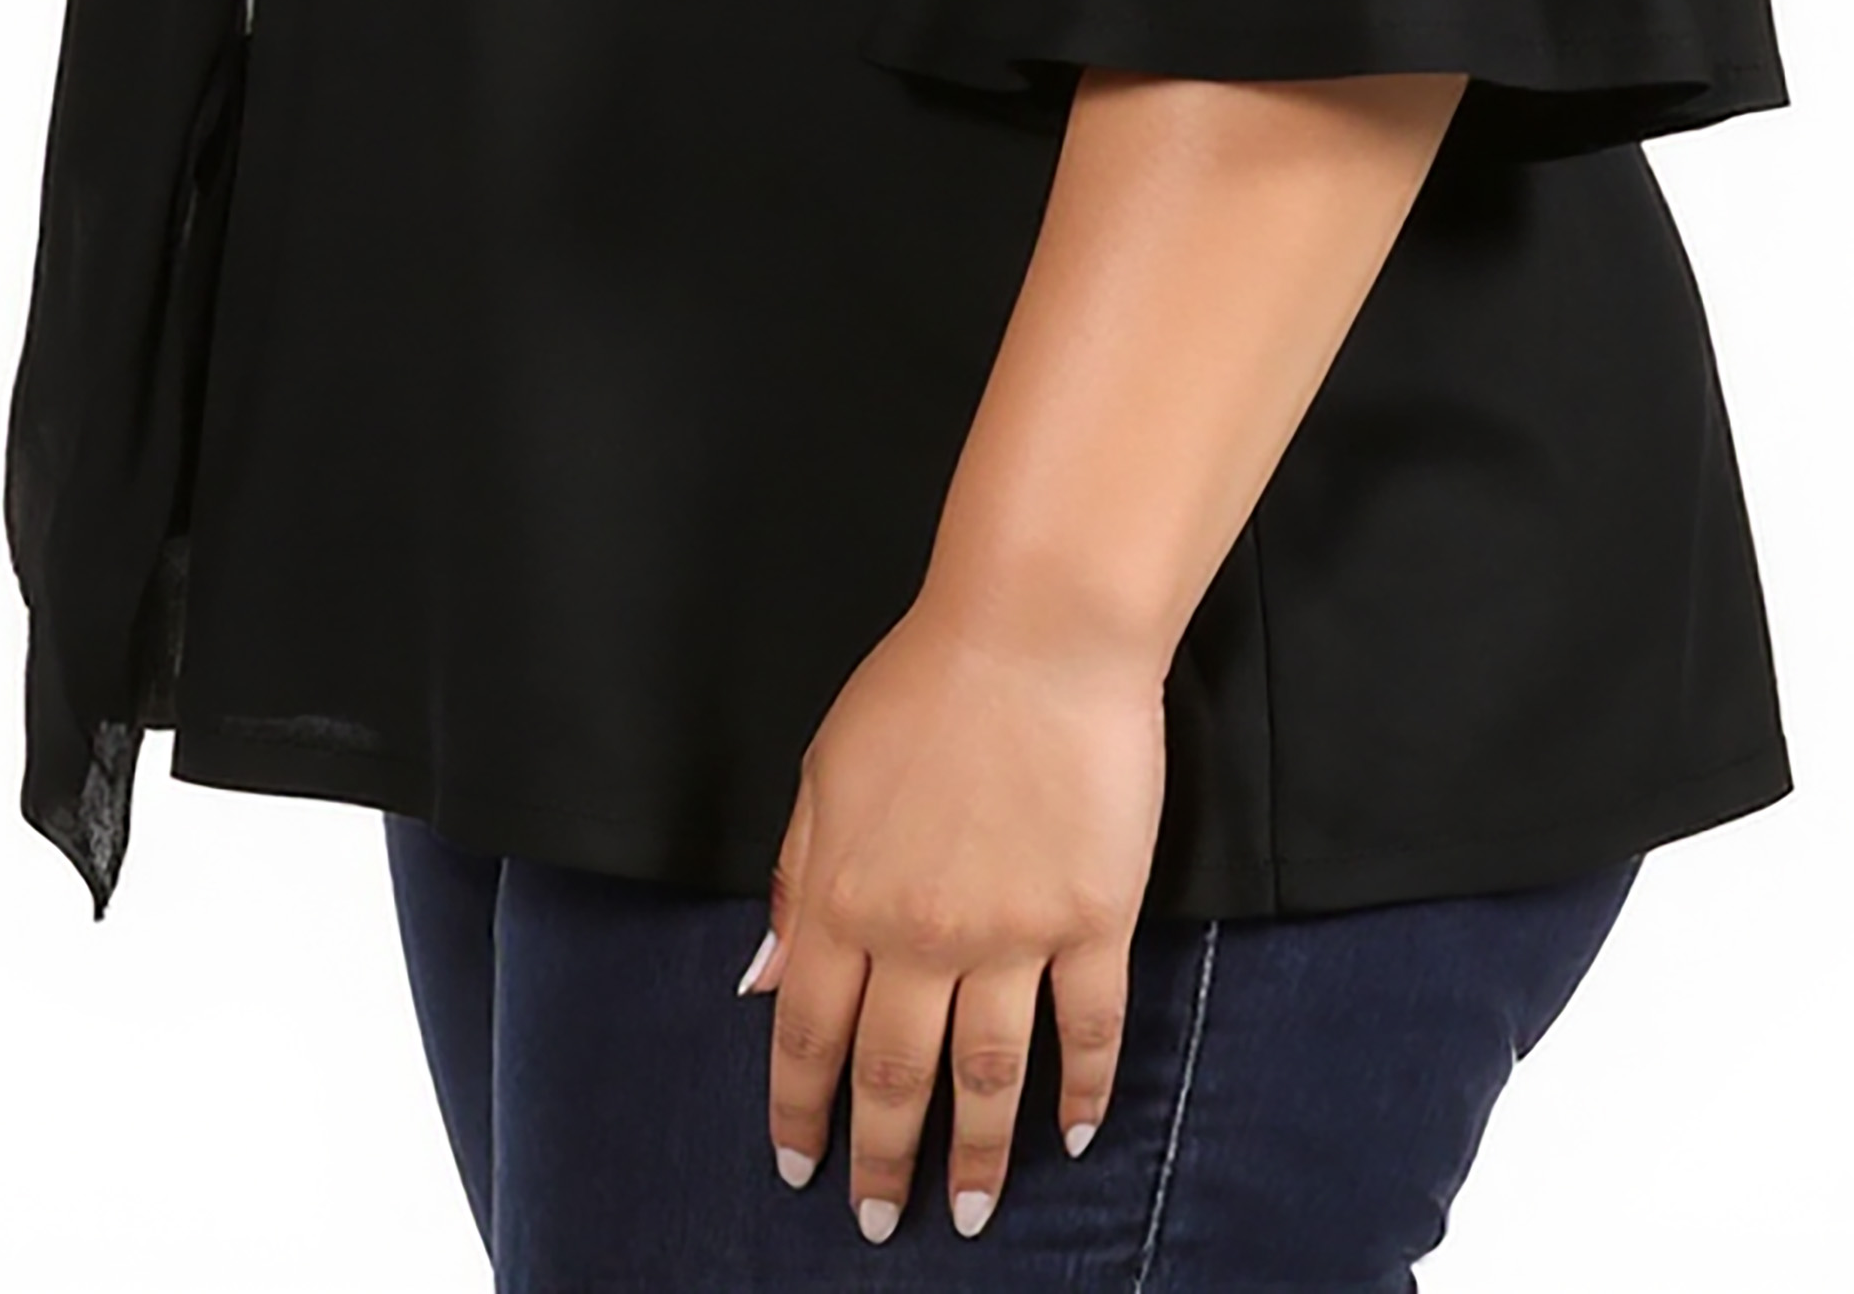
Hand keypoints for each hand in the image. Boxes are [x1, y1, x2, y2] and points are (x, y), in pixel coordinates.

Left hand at [741, 589, 1166, 1243]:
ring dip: (980, 1155)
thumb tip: (762, 979)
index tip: (799, 1164)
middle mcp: (922, 934)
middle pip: (896, 1075)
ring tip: (973, 1214)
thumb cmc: (924, 683)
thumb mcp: (823, 772)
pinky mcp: (1091, 917)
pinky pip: (1088, 1027)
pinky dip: (1083, 1090)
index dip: (800, 1111)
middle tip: (880, 1221)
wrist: (1036, 631)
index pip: (808, 1035)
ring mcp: (1012, 932)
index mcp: (845, 898)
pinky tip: (1073, 1132)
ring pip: (989, 1075)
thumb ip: (794, 881)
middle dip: (884, 1159)